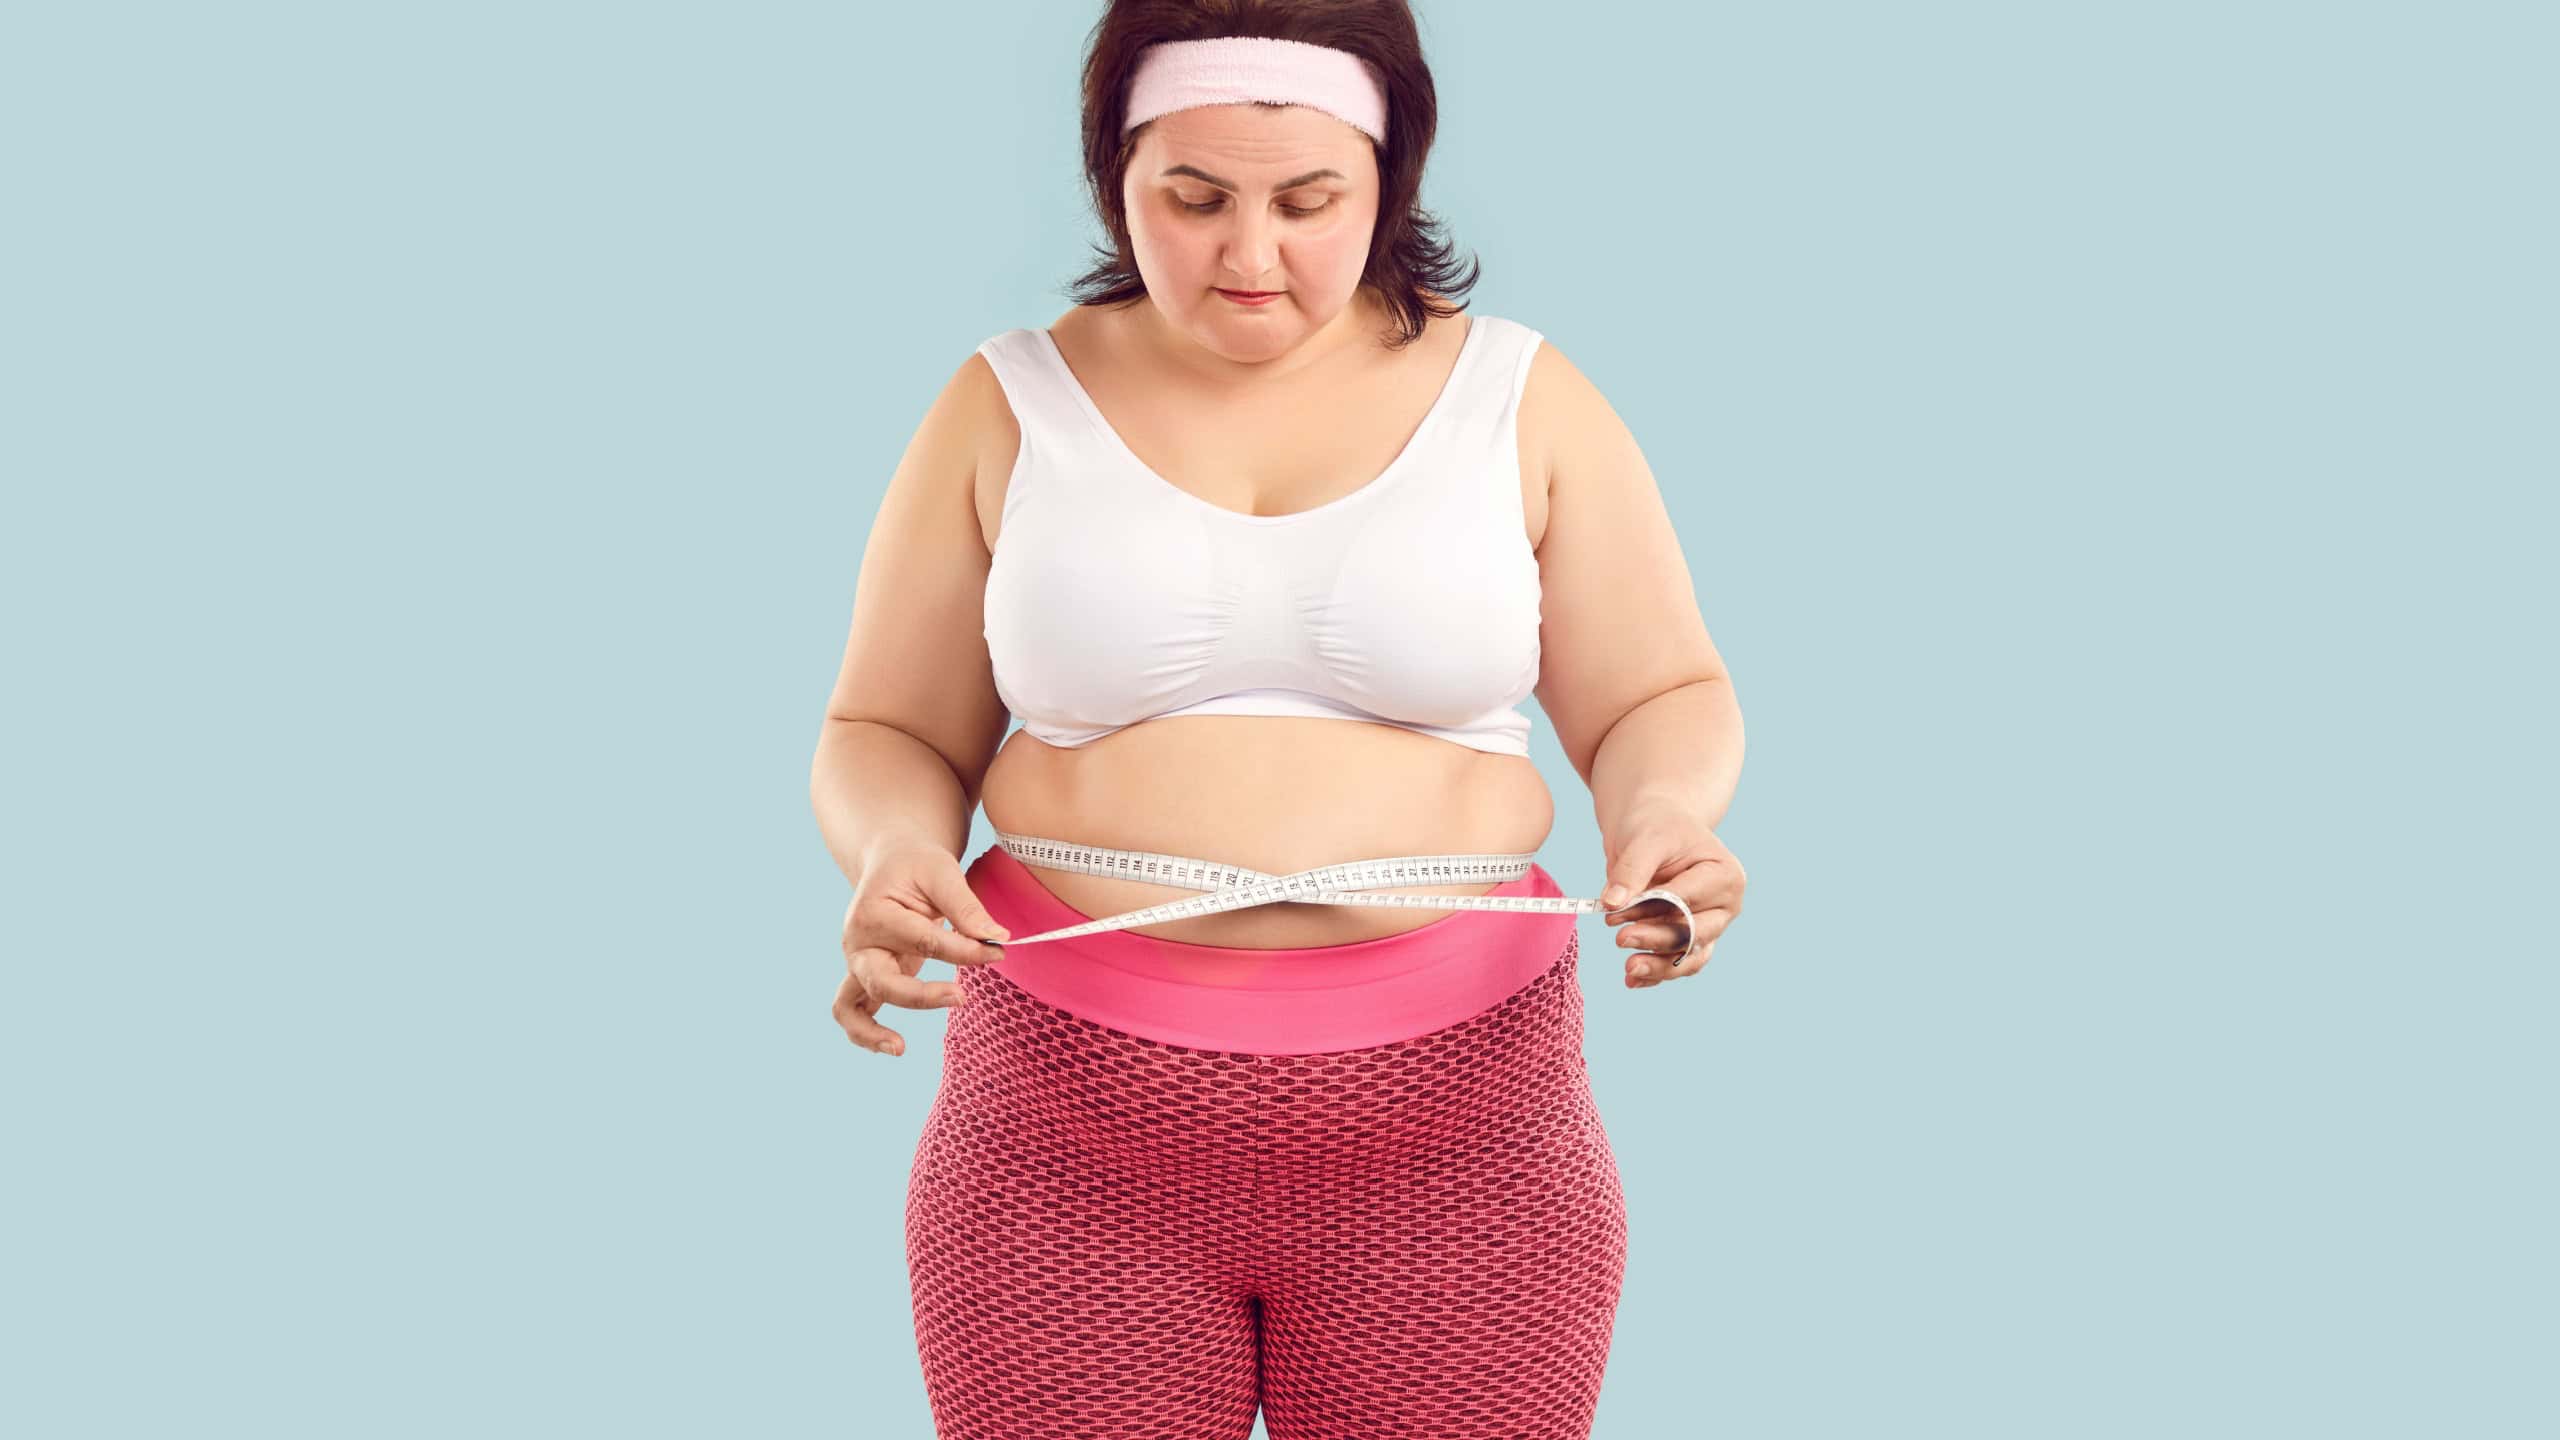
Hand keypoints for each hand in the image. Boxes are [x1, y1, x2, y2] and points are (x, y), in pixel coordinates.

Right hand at [834, 838, 1012, 1055]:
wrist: (891, 861)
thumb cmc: (916, 864)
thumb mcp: (942, 871)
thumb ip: (966, 907)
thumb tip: (997, 939)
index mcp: (873, 913)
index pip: (923, 941)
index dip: (964, 951)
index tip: (998, 950)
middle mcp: (857, 943)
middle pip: (881, 981)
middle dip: (922, 996)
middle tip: (963, 997)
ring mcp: (858, 963)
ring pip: (850, 1005)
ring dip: (871, 1031)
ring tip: (901, 1048)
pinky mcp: (866, 977)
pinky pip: (852, 1012)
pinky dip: (865, 1033)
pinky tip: (893, 1046)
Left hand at [1599, 811, 1745, 989]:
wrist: (1654, 827)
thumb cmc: (1656, 826)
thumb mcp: (1644, 839)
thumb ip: (1631, 870)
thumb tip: (1611, 903)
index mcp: (1725, 875)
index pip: (1688, 901)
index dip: (1652, 909)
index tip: (1615, 911)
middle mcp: (1725, 906)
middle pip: (1692, 934)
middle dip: (1656, 939)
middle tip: (1620, 939)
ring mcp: (1711, 926)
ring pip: (1689, 957)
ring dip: (1659, 966)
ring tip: (1629, 969)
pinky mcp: (1692, 940)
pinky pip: (1677, 963)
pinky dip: (1656, 973)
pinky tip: (1633, 980)